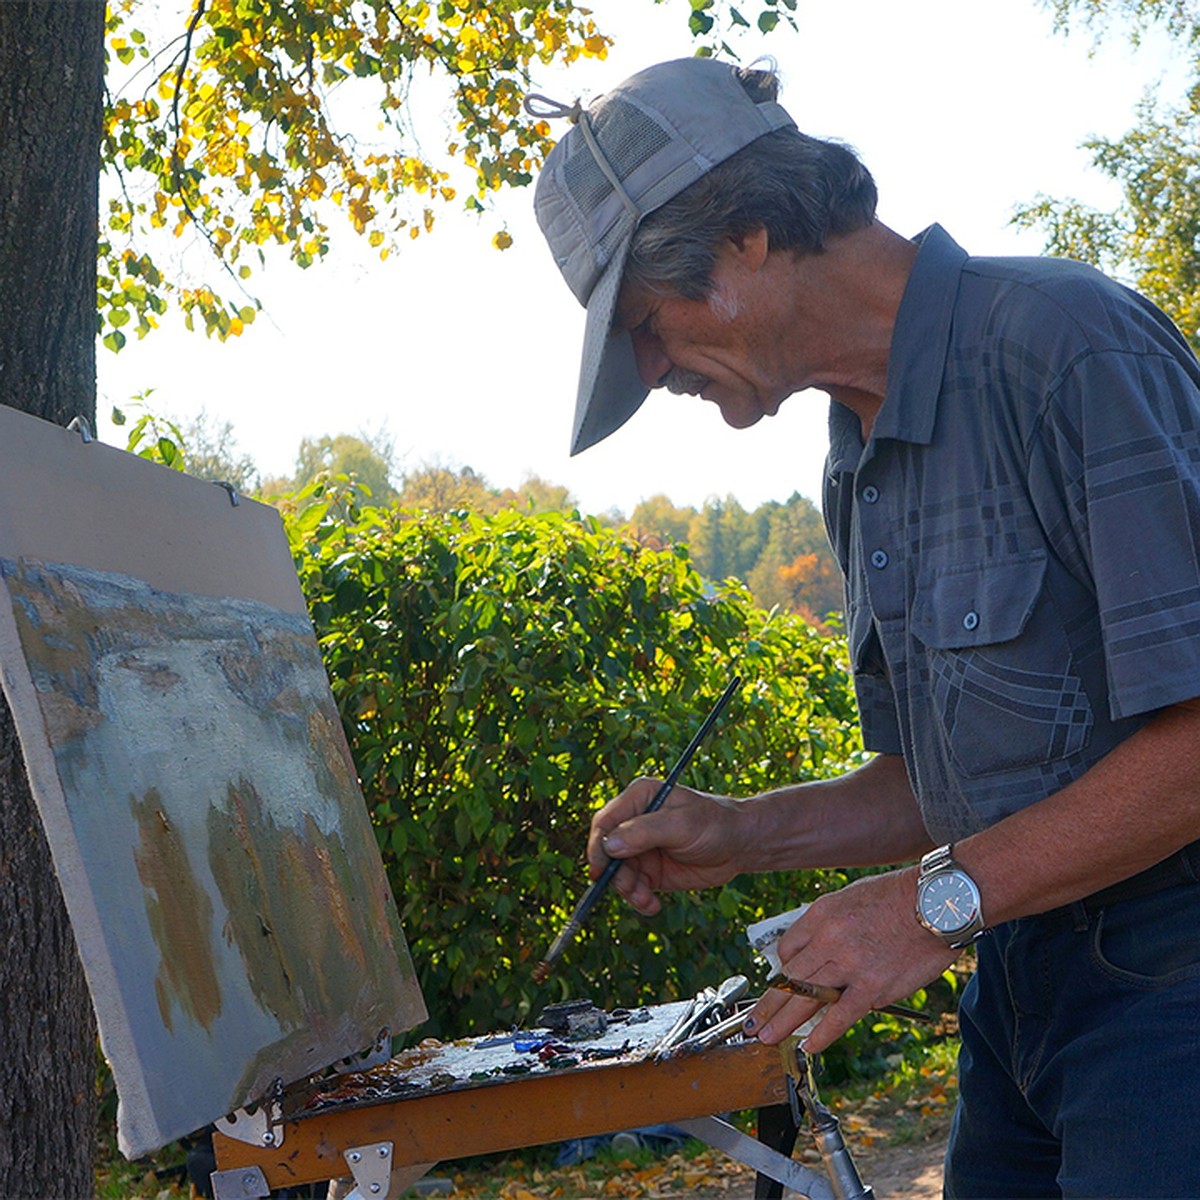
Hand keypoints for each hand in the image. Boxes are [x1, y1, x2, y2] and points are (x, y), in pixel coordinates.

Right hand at [587, 776, 750, 914]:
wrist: (740, 845)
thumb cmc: (715, 823)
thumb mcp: (682, 824)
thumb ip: (645, 832)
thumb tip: (611, 845)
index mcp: (639, 799)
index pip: (606, 822)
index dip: (598, 846)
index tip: (600, 869)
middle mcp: (635, 823)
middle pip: (608, 852)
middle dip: (616, 874)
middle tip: (632, 889)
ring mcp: (641, 848)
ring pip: (618, 874)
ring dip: (628, 890)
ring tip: (647, 900)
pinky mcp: (650, 870)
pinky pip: (634, 888)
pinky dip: (638, 899)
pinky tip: (651, 906)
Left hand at [743, 869, 957, 1053]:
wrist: (938, 903)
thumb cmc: (898, 897)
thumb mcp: (850, 898)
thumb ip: (829, 925)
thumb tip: (814, 952)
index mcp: (821, 914)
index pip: (788, 949)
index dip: (782, 971)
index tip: (781, 985)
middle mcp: (828, 939)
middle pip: (790, 978)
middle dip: (768, 1004)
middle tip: (752, 1022)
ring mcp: (849, 965)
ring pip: (806, 998)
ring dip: (783, 1022)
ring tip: (766, 1037)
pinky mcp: (873, 987)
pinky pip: (840, 1015)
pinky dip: (822, 1034)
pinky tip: (808, 1046)